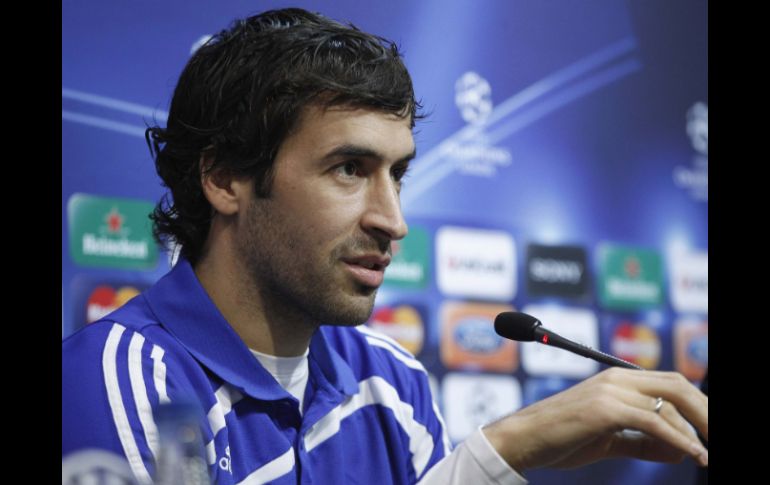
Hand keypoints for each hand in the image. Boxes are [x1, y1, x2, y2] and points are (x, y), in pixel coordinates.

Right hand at [482, 367, 707, 470]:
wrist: (523, 441)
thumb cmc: (560, 439)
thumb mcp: (609, 441)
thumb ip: (643, 443)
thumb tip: (682, 451)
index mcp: (616, 379)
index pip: (670, 383)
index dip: (697, 405)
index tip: (710, 430)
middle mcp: (615, 378)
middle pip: (677, 385)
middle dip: (705, 411)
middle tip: (717, 437)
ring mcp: (610, 391)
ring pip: (669, 403)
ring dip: (695, 431)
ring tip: (706, 455)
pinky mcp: (604, 409)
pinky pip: (653, 422)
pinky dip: (679, 439)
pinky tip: (693, 455)